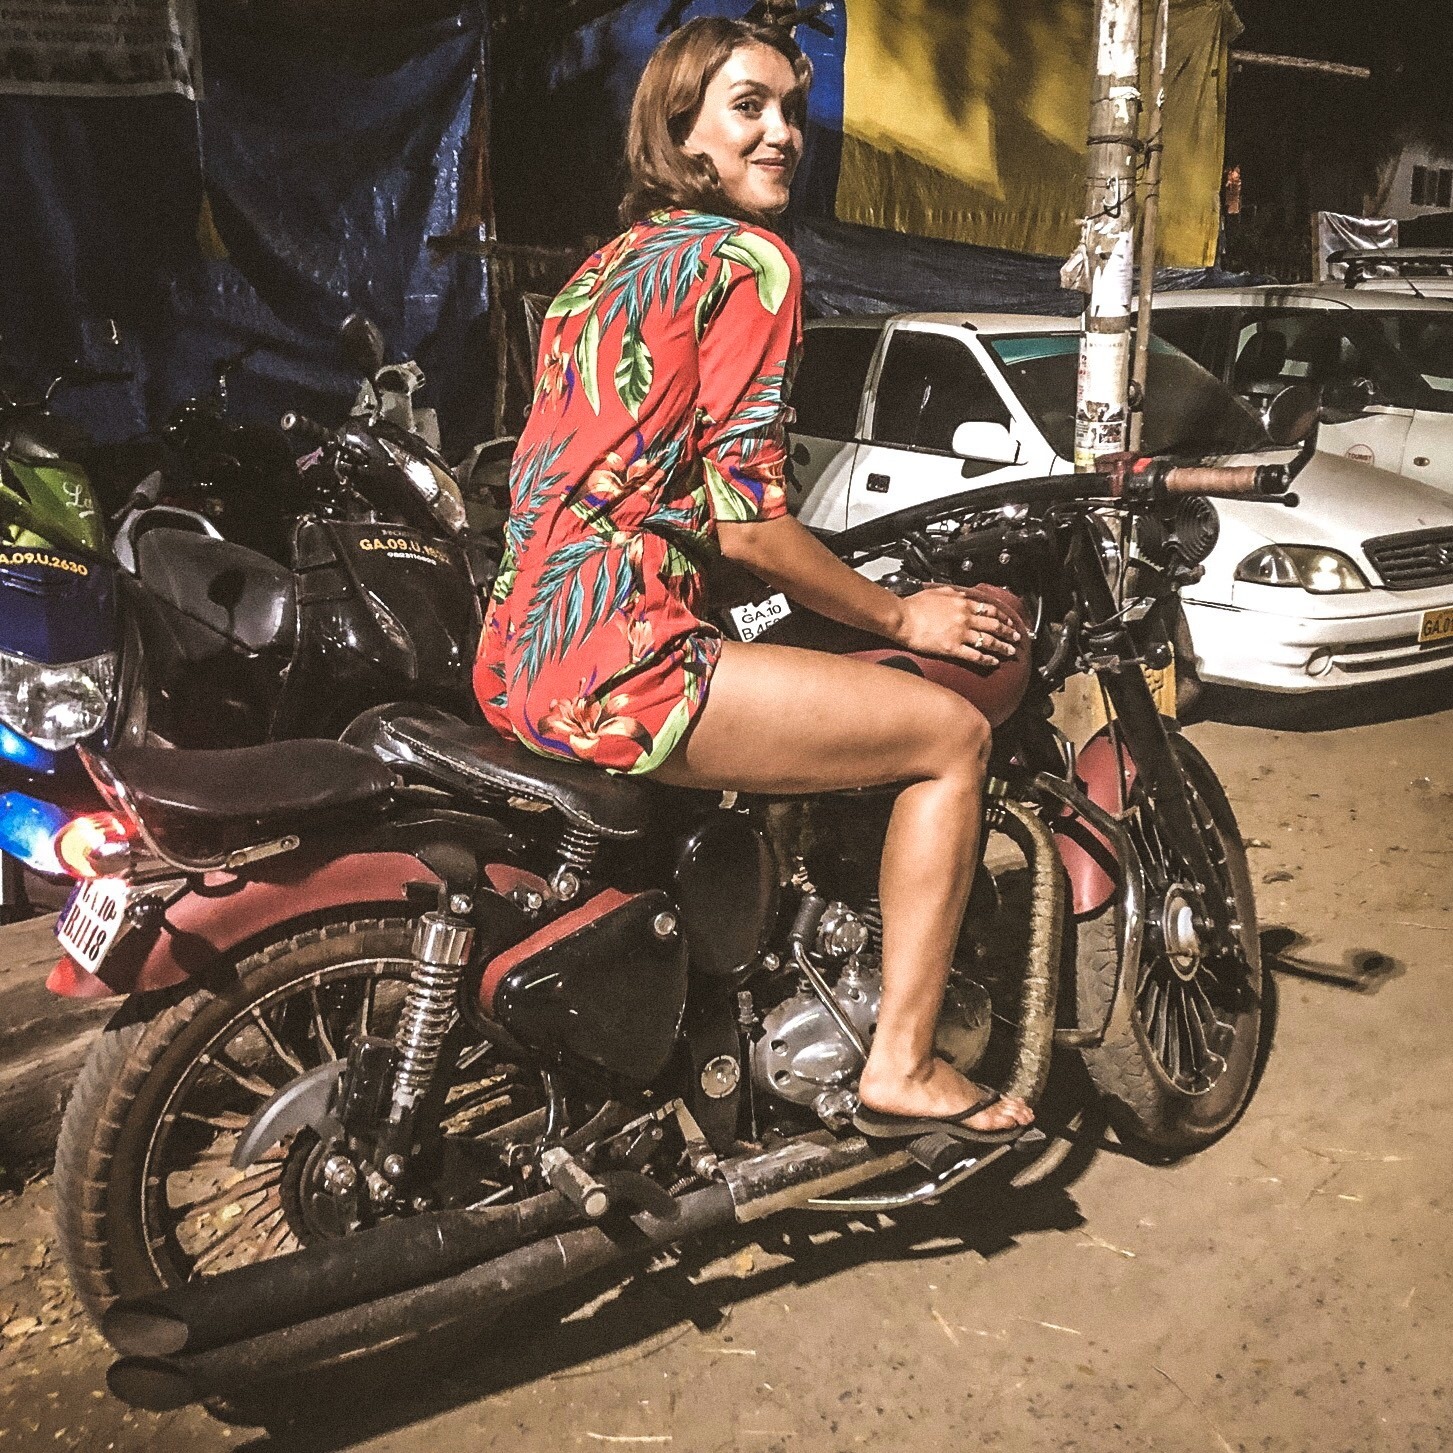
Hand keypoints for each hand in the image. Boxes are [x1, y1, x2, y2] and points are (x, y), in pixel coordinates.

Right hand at [892, 586, 1021, 668]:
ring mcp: (960, 633)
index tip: (1009, 621)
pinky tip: (993, 662)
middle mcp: (965, 617)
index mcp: (962, 603)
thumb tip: (963, 594)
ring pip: (989, 641)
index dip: (1003, 616)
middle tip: (1017, 638)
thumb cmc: (914, 605)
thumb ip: (954, 593)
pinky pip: (975, 655)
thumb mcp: (938, 591)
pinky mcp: (952, 648)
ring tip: (1010, 652)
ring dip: (1002, 647)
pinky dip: (987, 659)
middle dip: (1008, 632)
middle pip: (994, 625)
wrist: (902, 618)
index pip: (990, 609)